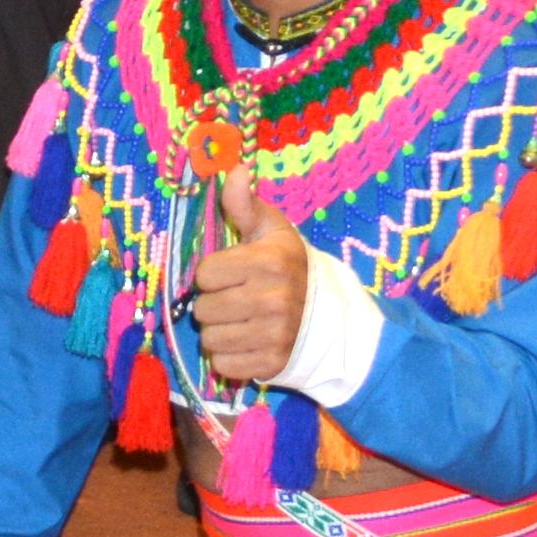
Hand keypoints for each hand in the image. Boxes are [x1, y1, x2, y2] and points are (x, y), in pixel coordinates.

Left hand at [189, 174, 312, 389]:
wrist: (333, 318)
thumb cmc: (292, 268)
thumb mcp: (272, 231)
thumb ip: (245, 204)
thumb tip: (233, 170)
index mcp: (268, 263)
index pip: (204, 275)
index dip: (214, 274)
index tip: (233, 274)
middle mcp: (271, 300)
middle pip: (203, 310)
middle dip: (215, 304)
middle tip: (238, 300)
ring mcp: (273, 335)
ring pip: (210, 339)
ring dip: (220, 333)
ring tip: (242, 322)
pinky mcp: (271, 364)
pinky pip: (224, 365)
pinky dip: (230, 358)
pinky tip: (249, 343)